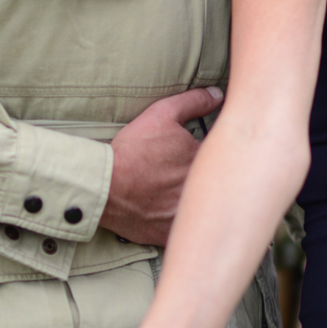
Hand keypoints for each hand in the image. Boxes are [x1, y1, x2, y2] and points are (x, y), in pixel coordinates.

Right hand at [101, 85, 222, 245]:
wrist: (105, 186)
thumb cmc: (133, 150)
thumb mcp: (162, 114)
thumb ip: (194, 102)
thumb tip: (217, 94)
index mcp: (205, 160)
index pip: (220, 155)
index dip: (209, 153)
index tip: (194, 153)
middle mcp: (202, 189)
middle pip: (212, 183)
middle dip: (203, 177)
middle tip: (179, 172)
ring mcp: (187, 213)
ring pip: (200, 207)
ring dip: (194, 200)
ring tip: (171, 192)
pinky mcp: (172, 233)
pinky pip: (183, 229)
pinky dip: (178, 222)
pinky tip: (165, 212)